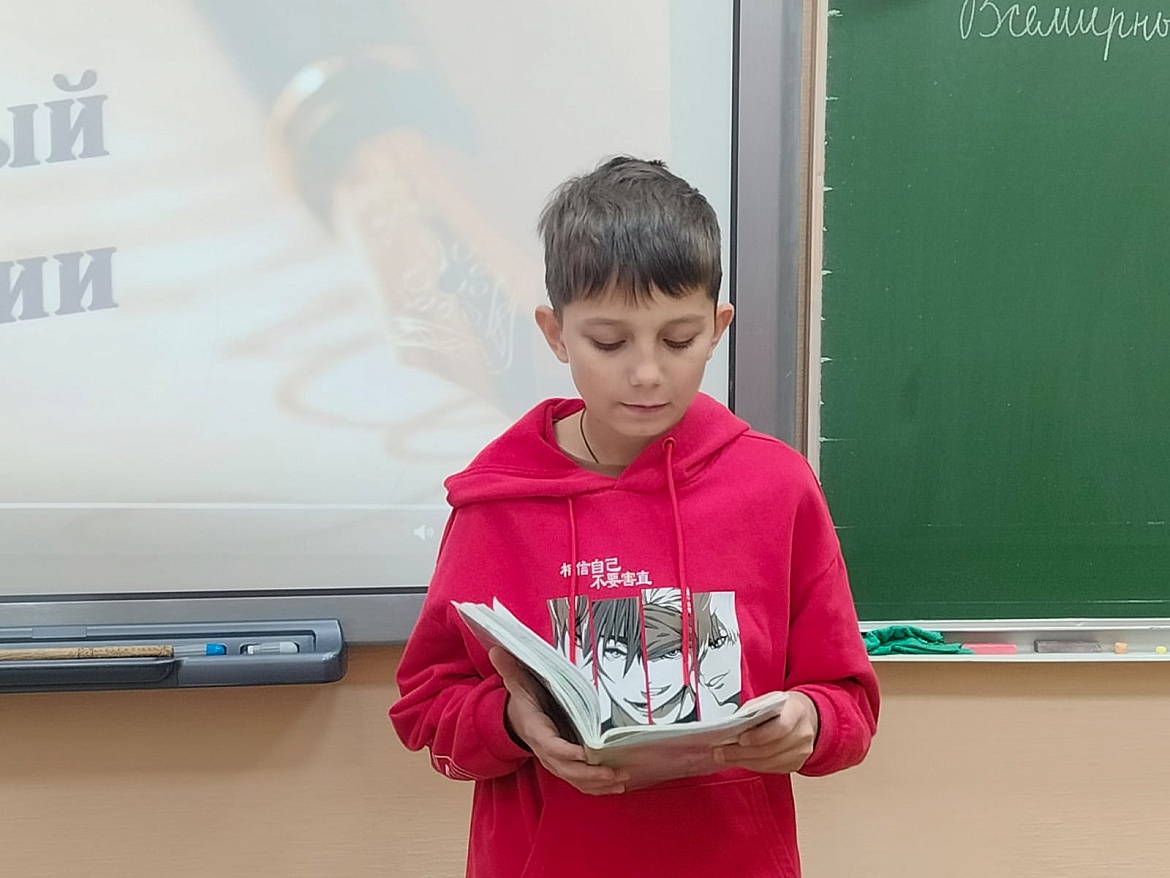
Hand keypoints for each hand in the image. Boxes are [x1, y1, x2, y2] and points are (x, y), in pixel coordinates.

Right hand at [489, 647, 629, 794]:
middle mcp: (546, 751)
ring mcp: (555, 762)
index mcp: (537, 731)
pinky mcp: (563, 766)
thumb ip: (510, 669)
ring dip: (598, 783)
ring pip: (576, 779)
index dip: (567, 752)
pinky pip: (580, 782)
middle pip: (567, 769)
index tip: (585, 753)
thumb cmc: (522, 701)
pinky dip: (597, 787)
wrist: (515, 721)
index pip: (552, 746)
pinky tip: (616, 787)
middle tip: (613, 772)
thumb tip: (497, 650)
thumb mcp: (516, 684)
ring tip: (620, 781)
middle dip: (590, 773)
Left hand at [713, 690, 819, 774]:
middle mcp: (803, 734)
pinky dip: (753, 766)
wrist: (803, 716)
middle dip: (742, 753)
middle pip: (771, 749)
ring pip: (769, 763)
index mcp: (796, 712)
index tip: (740, 739)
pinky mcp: (796, 764)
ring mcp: (801, 752)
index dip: (759, 736)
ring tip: (725, 757)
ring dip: (744, 761)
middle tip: (721, 752)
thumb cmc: (782, 707)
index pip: (780, 728)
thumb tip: (731, 725)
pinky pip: (771, 769)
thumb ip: (752, 711)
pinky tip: (740, 760)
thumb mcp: (768, 700)